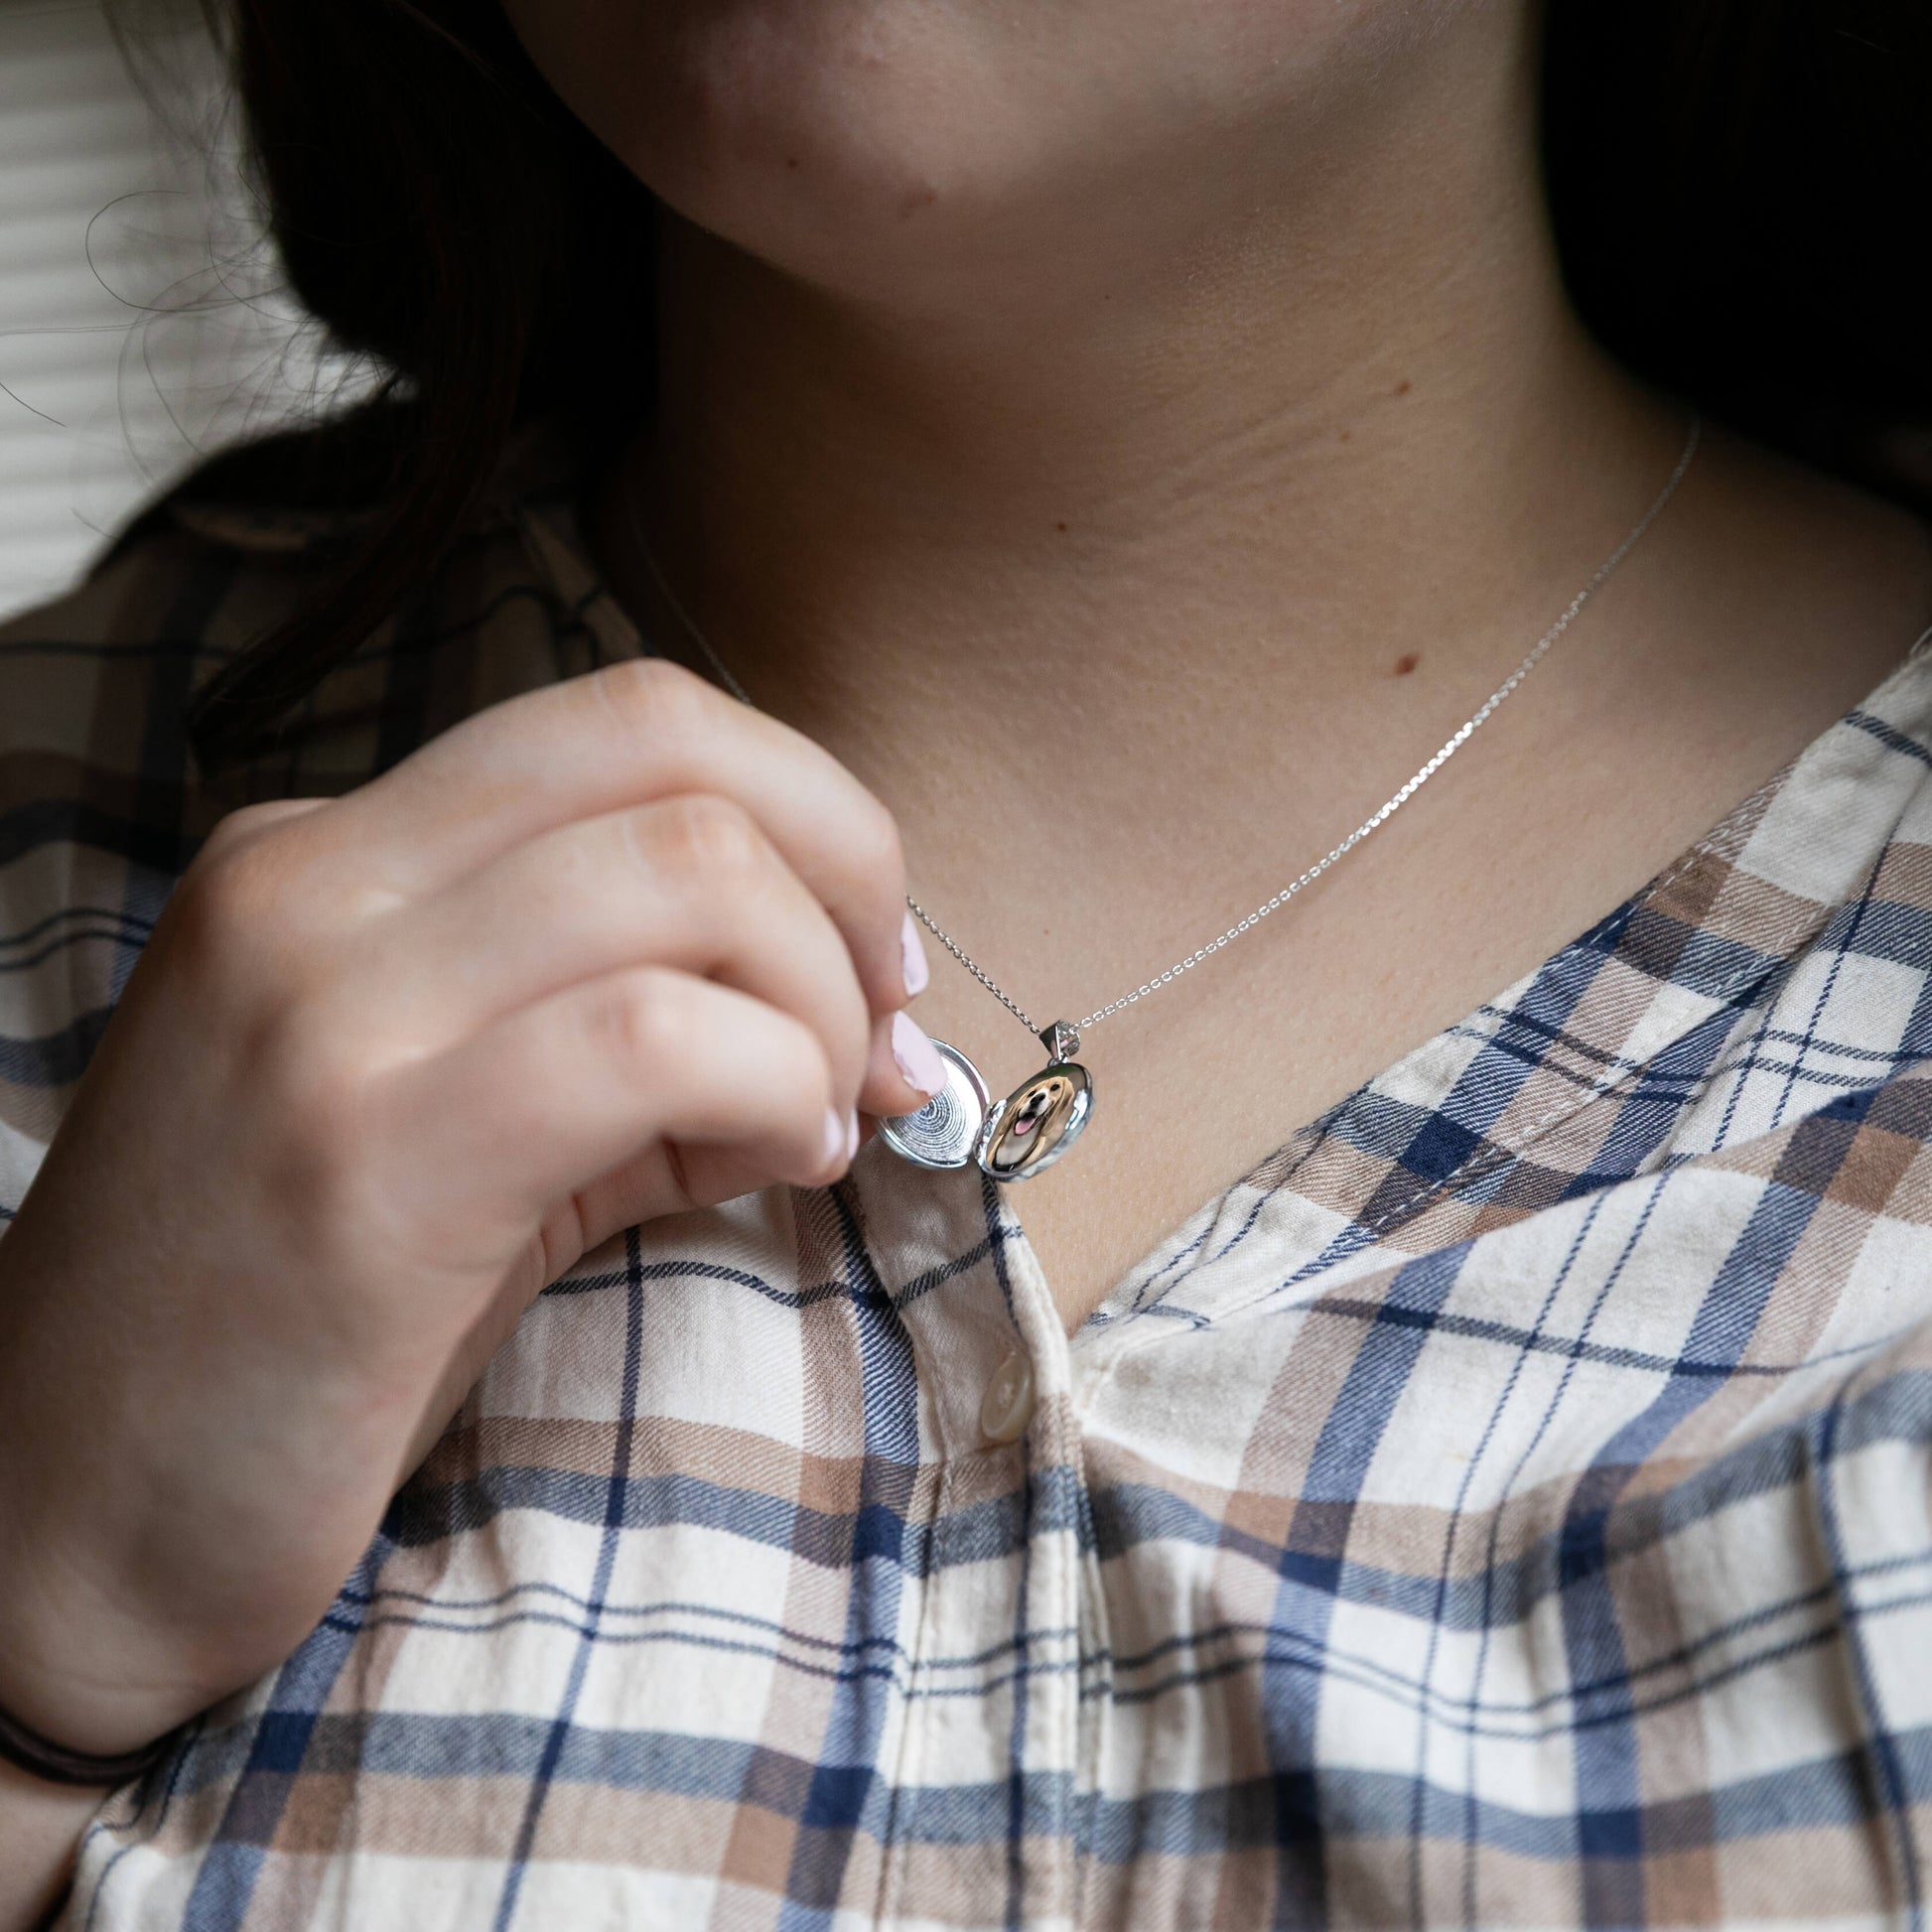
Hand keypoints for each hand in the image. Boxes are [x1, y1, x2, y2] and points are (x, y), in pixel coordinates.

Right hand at [0, 658, 944, 1757]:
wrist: (56, 1522)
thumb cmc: (288, 1325)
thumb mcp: (459, 1129)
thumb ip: (633, 1038)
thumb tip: (862, 1018)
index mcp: (323, 854)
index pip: (631, 726)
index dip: (809, 814)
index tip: (873, 952)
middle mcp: (312, 889)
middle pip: (671, 748)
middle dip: (846, 866)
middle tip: (884, 1021)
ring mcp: (322, 1011)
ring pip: (686, 872)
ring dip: (820, 1001)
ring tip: (816, 1124)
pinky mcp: (362, 1161)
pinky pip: (648, 1040)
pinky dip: (775, 1087)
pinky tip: (782, 1166)